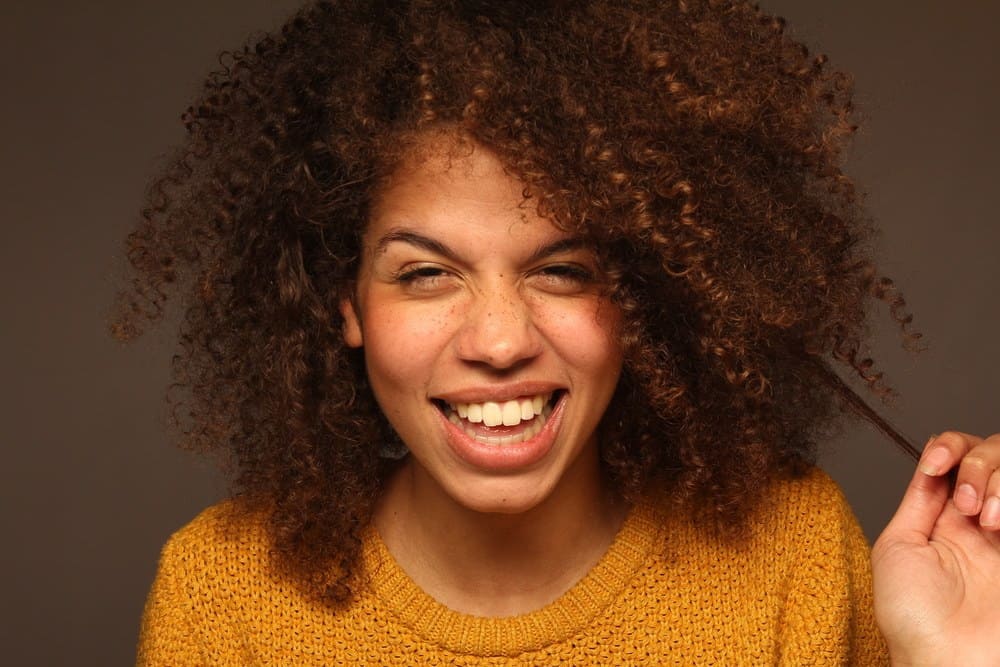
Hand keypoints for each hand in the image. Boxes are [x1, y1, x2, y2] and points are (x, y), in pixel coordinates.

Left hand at [872, 432, 999, 666]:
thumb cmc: (915, 618)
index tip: (936, 464)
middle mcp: (983, 520)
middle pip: (994, 454)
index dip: (951, 448)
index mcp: (944, 517)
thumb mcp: (898, 547)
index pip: (958, 457)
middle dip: (979, 464)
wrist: (950, 662)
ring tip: (989, 521)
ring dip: (999, 481)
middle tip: (968, 506)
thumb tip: (931, 462)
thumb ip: (918, 500)